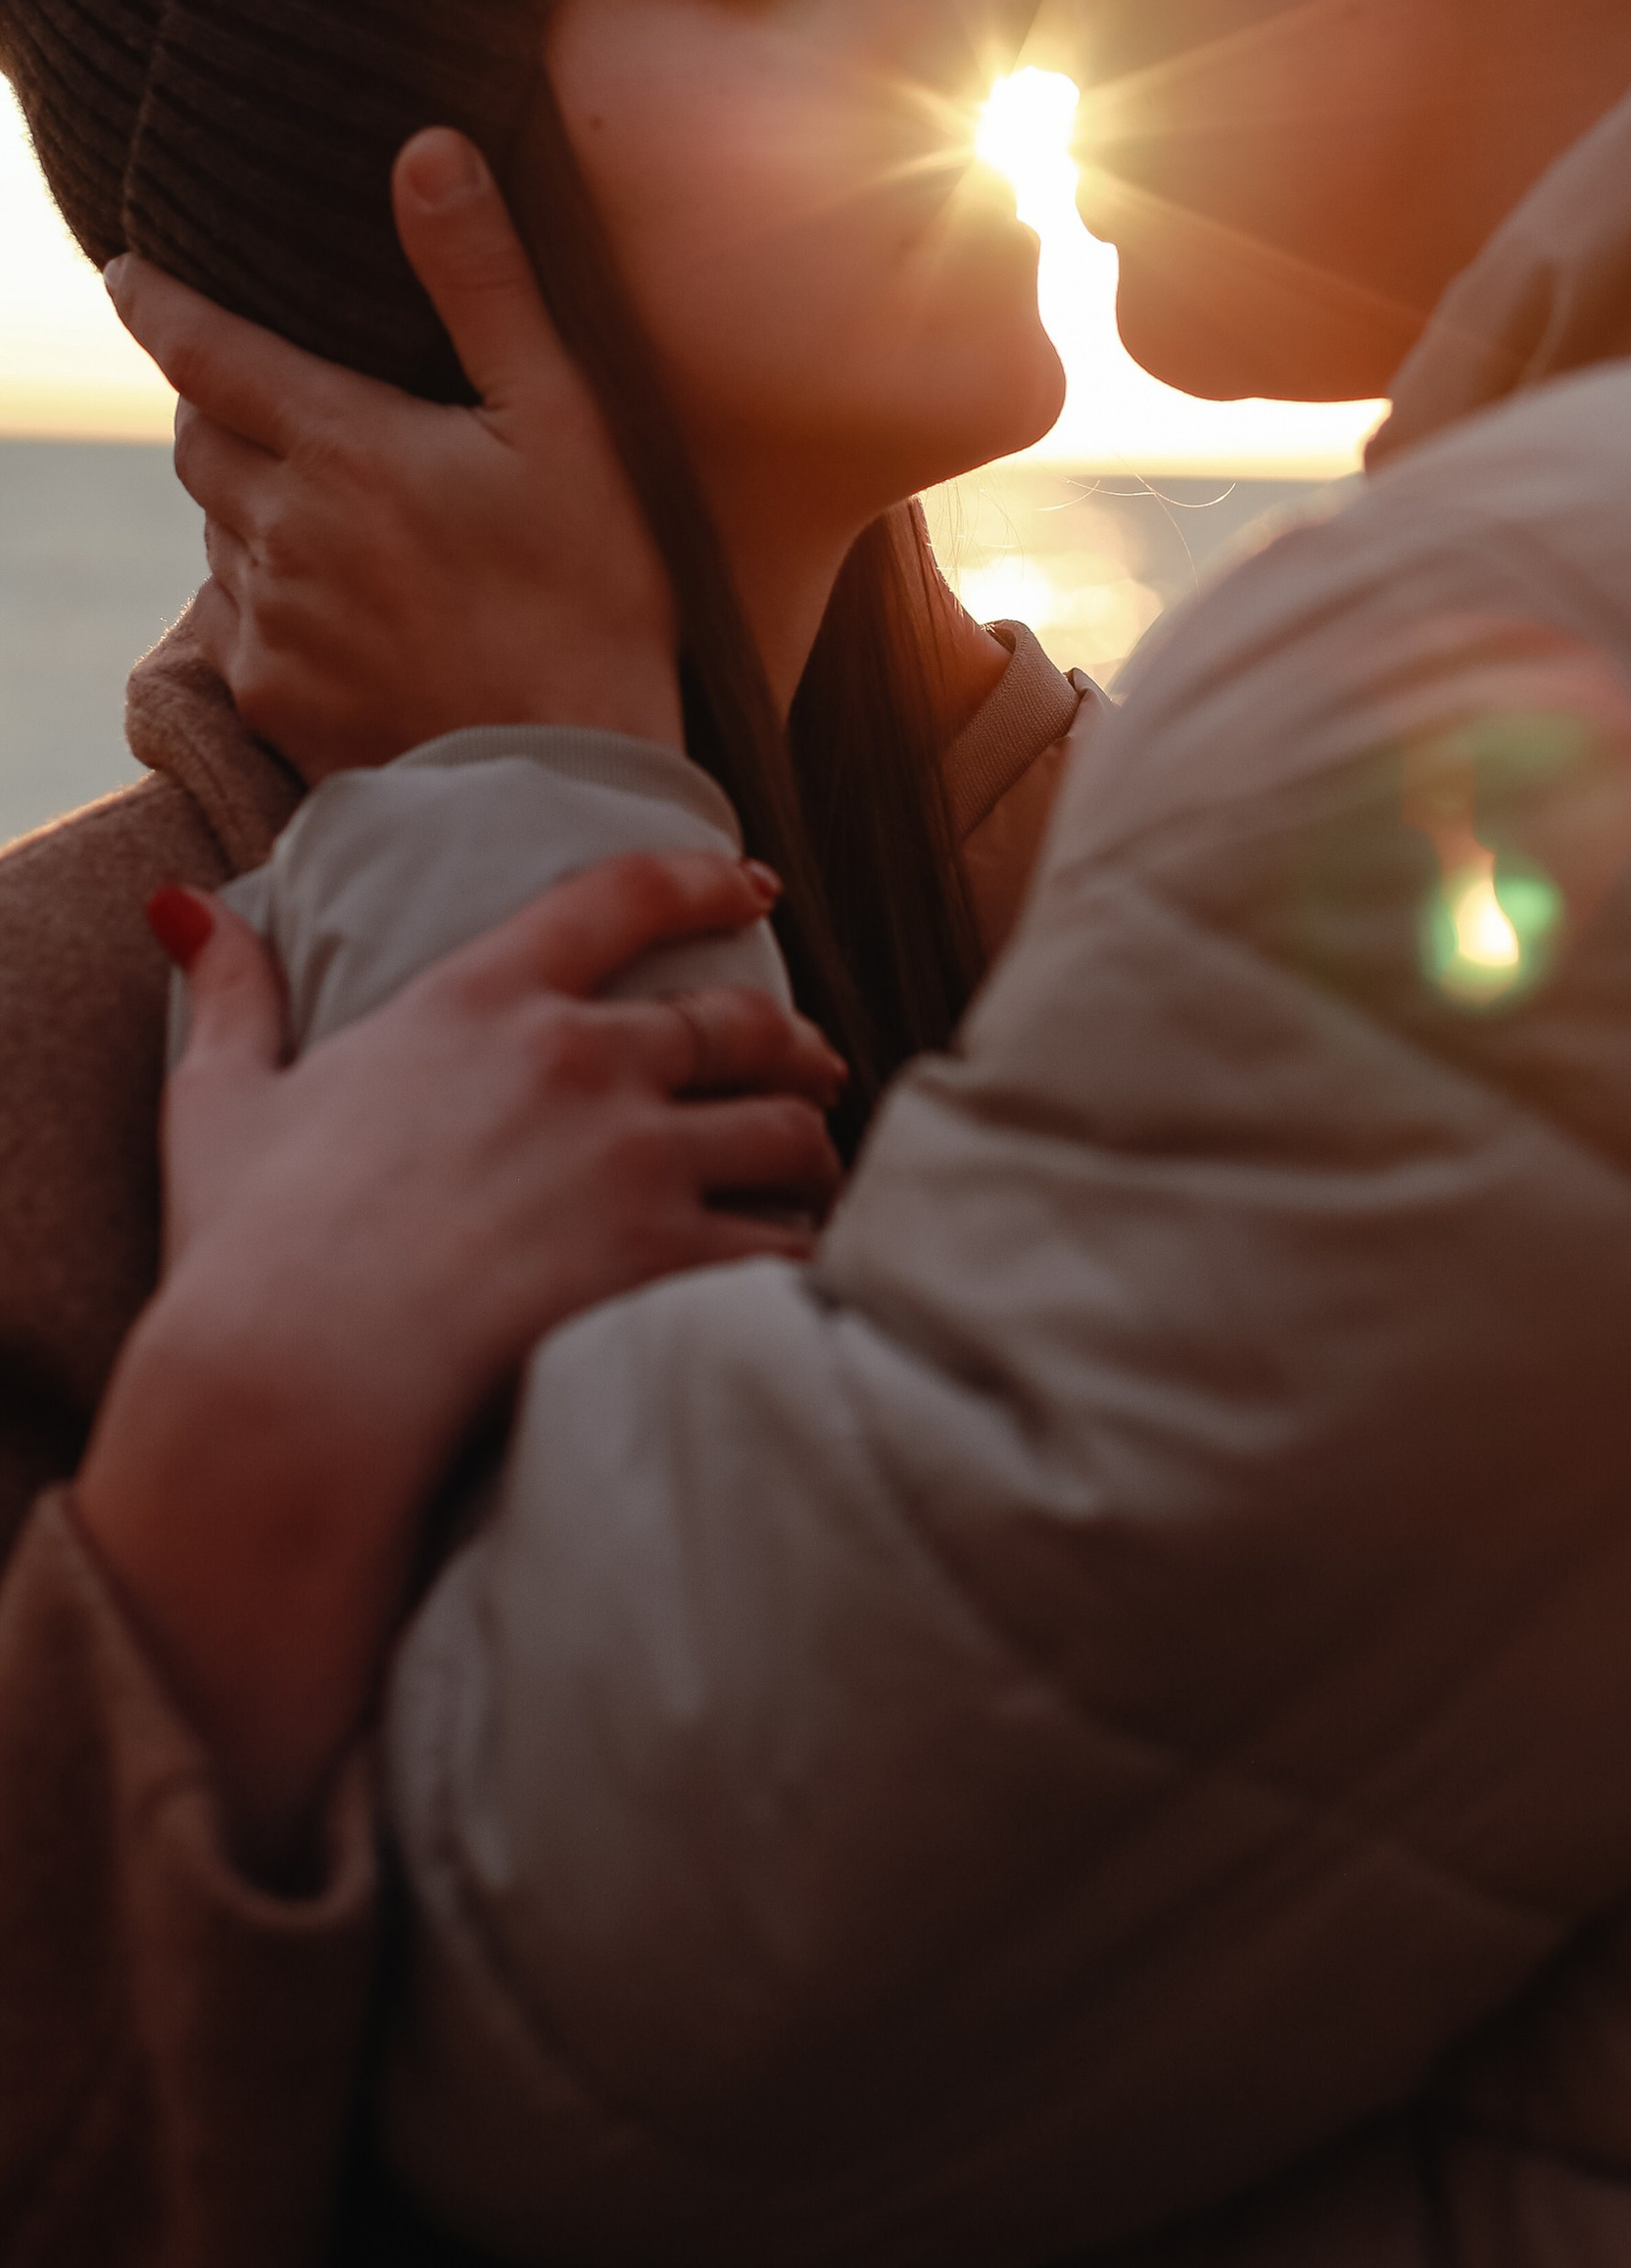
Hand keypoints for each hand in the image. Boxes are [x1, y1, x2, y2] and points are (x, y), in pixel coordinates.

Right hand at [76, 845, 840, 1882]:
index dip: (706, 881)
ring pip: (781, 1131)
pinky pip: (781, 1242)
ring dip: (805, 1152)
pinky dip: (803, 1253)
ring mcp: (633, 1156)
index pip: (623, 897)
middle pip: (734, 1021)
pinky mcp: (666, 1257)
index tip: (757, 887)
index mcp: (479, 999)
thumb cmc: (247, 1252)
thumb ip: (232, 995)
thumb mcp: (221, 1102)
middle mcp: (577, 1058)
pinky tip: (803, 1271)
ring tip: (811, 1176)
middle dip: (787, 1044)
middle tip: (812, 1065)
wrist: (290, 1386)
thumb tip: (182, 906)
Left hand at [105, 129, 681, 778]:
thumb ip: (483, 283)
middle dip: (218, 407)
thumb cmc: (595, 592)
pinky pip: (236, 624)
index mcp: (344, 445)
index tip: (124, 271)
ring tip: (336, 517)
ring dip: (251, 506)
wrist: (571, 781)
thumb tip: (425, 149)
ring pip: (216, 532)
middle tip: (275, 403)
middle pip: (196, 441)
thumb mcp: (567, 420)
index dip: (156, 302)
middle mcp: (281, 530)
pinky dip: (270, 598)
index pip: (203, 350)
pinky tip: (348, 612)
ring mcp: (269, 622)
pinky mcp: (273, 700)